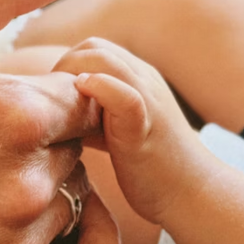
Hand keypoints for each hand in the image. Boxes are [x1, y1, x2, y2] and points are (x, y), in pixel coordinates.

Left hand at [55, 38, 211, 225]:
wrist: (192, 195)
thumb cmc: (152, 169)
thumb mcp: (118, 131)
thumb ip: (94, 116)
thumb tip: (56, 112)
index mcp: (141, 79)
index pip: (95, 48)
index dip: (69, 64)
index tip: (54, 95)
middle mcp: (146, 81)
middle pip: (95, 47)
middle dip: (65, 66)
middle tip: (51, 101)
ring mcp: (149, 99)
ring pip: (106, 61)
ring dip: (72, 74)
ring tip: (60, 106)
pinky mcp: (145, 125)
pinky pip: (123, 95)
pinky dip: (98, 89)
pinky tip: (81, 100)